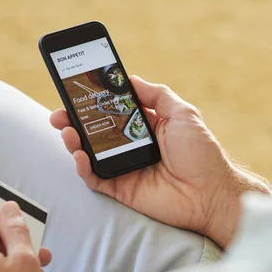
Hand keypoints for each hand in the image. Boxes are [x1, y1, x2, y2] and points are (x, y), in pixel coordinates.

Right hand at [50, 76, 271, 247]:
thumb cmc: (202, 153)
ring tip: (67, 131)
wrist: (211, 193)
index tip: (77, 91)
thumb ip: (156, 94)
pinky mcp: (120, 189)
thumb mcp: (183, 113)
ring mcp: (123, 168)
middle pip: (95, 132)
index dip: (94, 102)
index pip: (112, 111)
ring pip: (90, 154)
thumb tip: (130, 78)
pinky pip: (95, 178)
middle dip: (74, 121)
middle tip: (60, 114)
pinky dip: (83, 167)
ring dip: (74, 142)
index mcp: (144, 127)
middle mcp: (130, 146)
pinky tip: (79, 156)